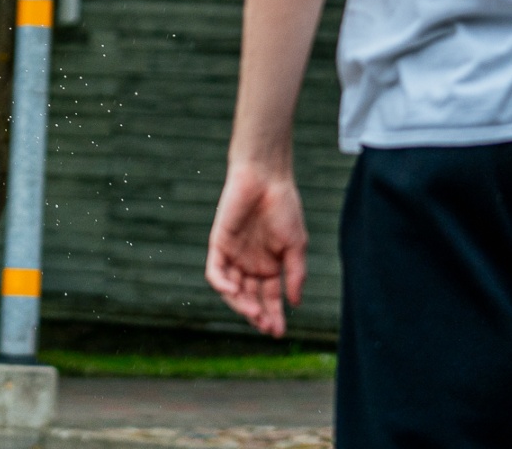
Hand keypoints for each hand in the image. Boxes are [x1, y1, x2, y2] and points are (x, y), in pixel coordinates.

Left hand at [205, 161, 307, 337]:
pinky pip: (215, 271)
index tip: (279, 333)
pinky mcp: (218, 244)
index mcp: (269, 267)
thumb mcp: (296, 245)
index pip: (269, 299)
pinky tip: (234, 291)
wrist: (266, 179)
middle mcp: (250, 265)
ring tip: (254, 314)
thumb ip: (295, 274)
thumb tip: (295, 303)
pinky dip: (222, 284)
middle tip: (267, 327)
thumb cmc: (284, 208)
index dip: (273, 316)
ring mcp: (233, 256)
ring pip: (233, 290)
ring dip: (241, 304)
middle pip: (250, 298)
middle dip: (258, 315)